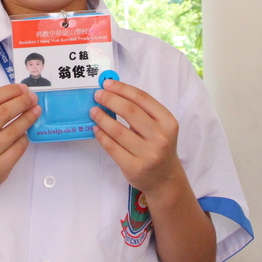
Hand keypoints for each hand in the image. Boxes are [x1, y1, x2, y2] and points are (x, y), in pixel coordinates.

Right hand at [0, 83, 39, 198]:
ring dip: (27, 118)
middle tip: (33, 98)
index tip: (23, 88)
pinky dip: (24, 138)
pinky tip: (25, 133)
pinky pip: (17, 149)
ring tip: (35, 111)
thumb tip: (18, 94)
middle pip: (2, 113)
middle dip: (22, 102)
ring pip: (13, 132)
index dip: (9, 91)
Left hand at [90, 77, 184, 196]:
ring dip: (102, 118)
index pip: (142, 98)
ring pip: (118, 131)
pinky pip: (112, 147)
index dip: (122, 89)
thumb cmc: (159, 145)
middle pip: (130, 111)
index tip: (108, 84)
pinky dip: (101, 136)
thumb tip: (113, 92)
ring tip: (94, 111)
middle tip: (98, 95)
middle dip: (110, 100)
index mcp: (168, 122)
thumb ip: (142, 111)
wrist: (165, 178)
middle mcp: (160, 137)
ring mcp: (148, 154)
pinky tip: (96, 129)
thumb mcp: (160, 126)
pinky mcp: (134, 167)